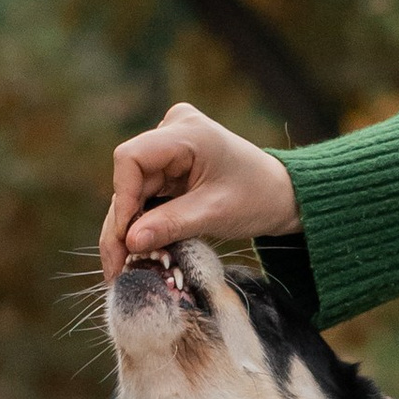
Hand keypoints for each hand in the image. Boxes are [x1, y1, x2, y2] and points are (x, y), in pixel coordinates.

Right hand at [100, 103, 300, 279]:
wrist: (282, 195)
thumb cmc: (258, 197)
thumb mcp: (215, 213)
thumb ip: (172, 224)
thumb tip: (129, 241)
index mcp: (187, 132)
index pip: (132, 158)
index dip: (123, 198)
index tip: (125, 238)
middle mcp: (172, 131)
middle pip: (129, 178)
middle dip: (121, 223)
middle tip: (115, 266)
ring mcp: (169, 146)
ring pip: (133, 189)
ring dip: (127, 227)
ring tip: (121, 266)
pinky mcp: (169, 165)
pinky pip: (145, 193)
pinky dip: (141, 222)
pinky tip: (135, 251)